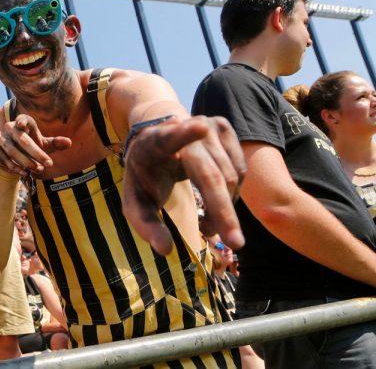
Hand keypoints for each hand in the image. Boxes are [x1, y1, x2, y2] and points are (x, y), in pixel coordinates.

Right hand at [0, 114, 70, 176]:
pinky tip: (24, 173)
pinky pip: (3, 159)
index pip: (23, 119)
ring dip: (26, 162)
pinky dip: (14, 167)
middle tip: (48, 165)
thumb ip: (55, 143)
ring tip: (38, 170)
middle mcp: (9, 127)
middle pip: (22, 140)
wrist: (13, 154)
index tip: (21, 124)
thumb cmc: (32, 146)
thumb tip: (69, 142)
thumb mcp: (44, 144)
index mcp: (22, 121)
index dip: (22, 121)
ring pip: (12, 151)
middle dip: (36, 154)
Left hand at [122, 116, 244, 254]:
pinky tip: (216, 204)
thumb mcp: (136, 202)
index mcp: (153, 143)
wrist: (157, 144)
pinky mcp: (225, 129)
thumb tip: (165, 250)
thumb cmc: (146, 177)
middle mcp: (183, 128)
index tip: (200, 127)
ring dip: (224, 209)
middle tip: (235, 243)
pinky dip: (232, 196)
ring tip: (206, 226)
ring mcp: (208, 125)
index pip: (167, 138)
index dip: (183, 134)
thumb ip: (145, 225)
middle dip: (222, 209)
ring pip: (230, 177)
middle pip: (210, 174)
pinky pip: (239, 172)